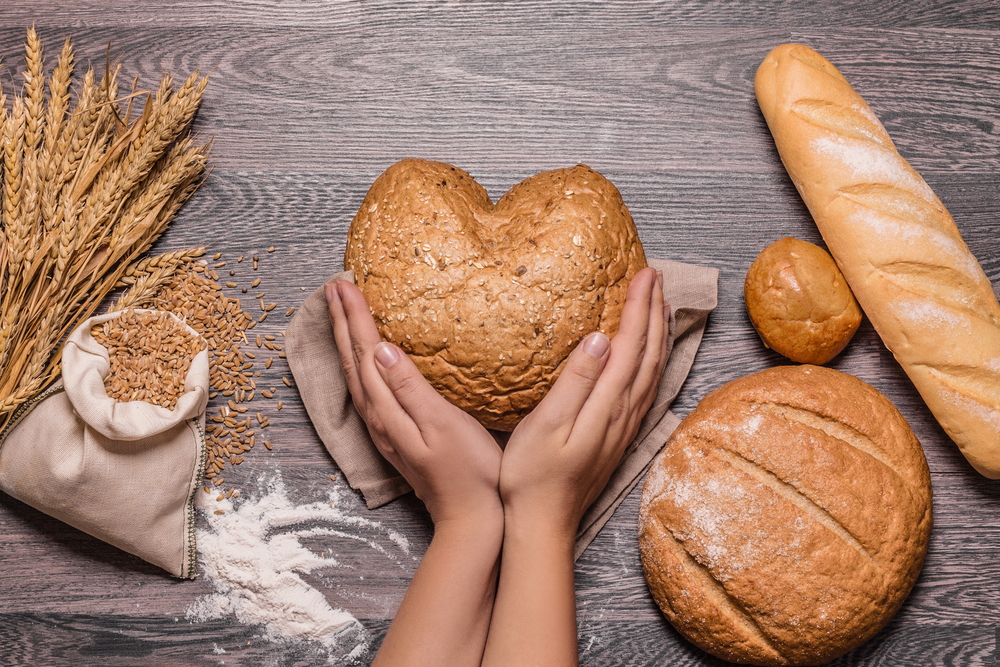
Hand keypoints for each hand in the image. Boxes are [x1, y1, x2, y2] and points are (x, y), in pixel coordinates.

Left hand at [325, 280, 502, 527]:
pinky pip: (365, 388)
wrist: (471, 516)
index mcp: (388, 410)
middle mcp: (378, 417)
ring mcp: (384, 428)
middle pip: (352, 360)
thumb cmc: (468, 470)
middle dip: (343, 321)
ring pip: (355, 374)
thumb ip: (410, 387)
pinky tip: (365, 358)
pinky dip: (359, 363)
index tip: (345, 283)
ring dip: (346, 340)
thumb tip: (382, 350)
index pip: (365, 352)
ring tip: (340, 312)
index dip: (355, 316)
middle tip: (334, 285)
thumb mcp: (442, 425)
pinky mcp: (393, 434)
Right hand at [500, 265, 670, 534]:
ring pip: (653, 370)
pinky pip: (646, 386)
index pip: (631, 345)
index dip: (639, 307)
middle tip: (655, 275)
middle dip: (655, 311)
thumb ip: (576, 381)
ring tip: (659, 303)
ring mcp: (625, 425)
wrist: (543, 523)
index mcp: (607, 404)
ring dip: (658, 333)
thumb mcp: (546, 424)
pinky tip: (648, 354)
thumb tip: (600, 337)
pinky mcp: (620, 434)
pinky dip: (653, 360)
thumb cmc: (533, 475)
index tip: (643, 273)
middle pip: (650, 353)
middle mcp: (624, 412)